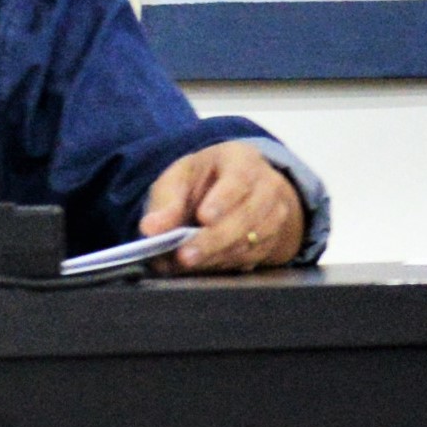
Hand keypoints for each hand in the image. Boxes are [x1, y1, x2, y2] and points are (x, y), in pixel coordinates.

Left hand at [140, 138, 308, 270]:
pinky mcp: (272, 242)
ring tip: (189, 263)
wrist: (240, 190)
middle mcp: (267, 187)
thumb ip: (166, 202)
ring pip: (252, 241)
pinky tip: (203, 266)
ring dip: (217, 255)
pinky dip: (224, 264)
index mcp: (243, 161)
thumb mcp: (181, 178)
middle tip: (185, 255)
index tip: (203, 217)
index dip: (223, 200)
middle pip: (247, 216)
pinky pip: (251, 258)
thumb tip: (151, 229)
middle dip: (214, 239)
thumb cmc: (206, 180)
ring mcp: (275, 216)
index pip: (239, 180)